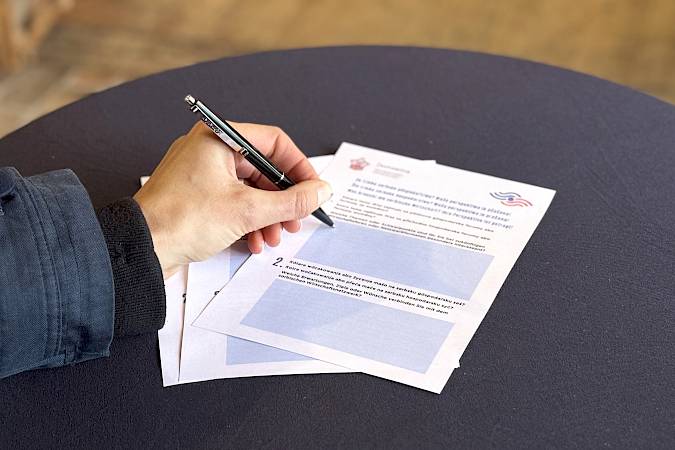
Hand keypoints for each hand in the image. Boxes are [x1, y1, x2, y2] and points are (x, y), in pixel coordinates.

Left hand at [134, 121, 331, 278]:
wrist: (140, 249)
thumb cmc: (180, 220)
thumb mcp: (248, 211)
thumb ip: (291, 201)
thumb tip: (320, 192)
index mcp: (218, 138)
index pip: (274, 142)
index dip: (299, 167)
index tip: (313, 190)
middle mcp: (209, 149)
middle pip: (263, 169)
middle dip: (282, 200)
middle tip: (295, 219)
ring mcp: (201, 173)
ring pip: (250, 188)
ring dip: (267, 214)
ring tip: (274, 236)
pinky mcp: (197, 196)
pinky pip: (233, 201)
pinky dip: (248, 220)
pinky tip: (253, 241)